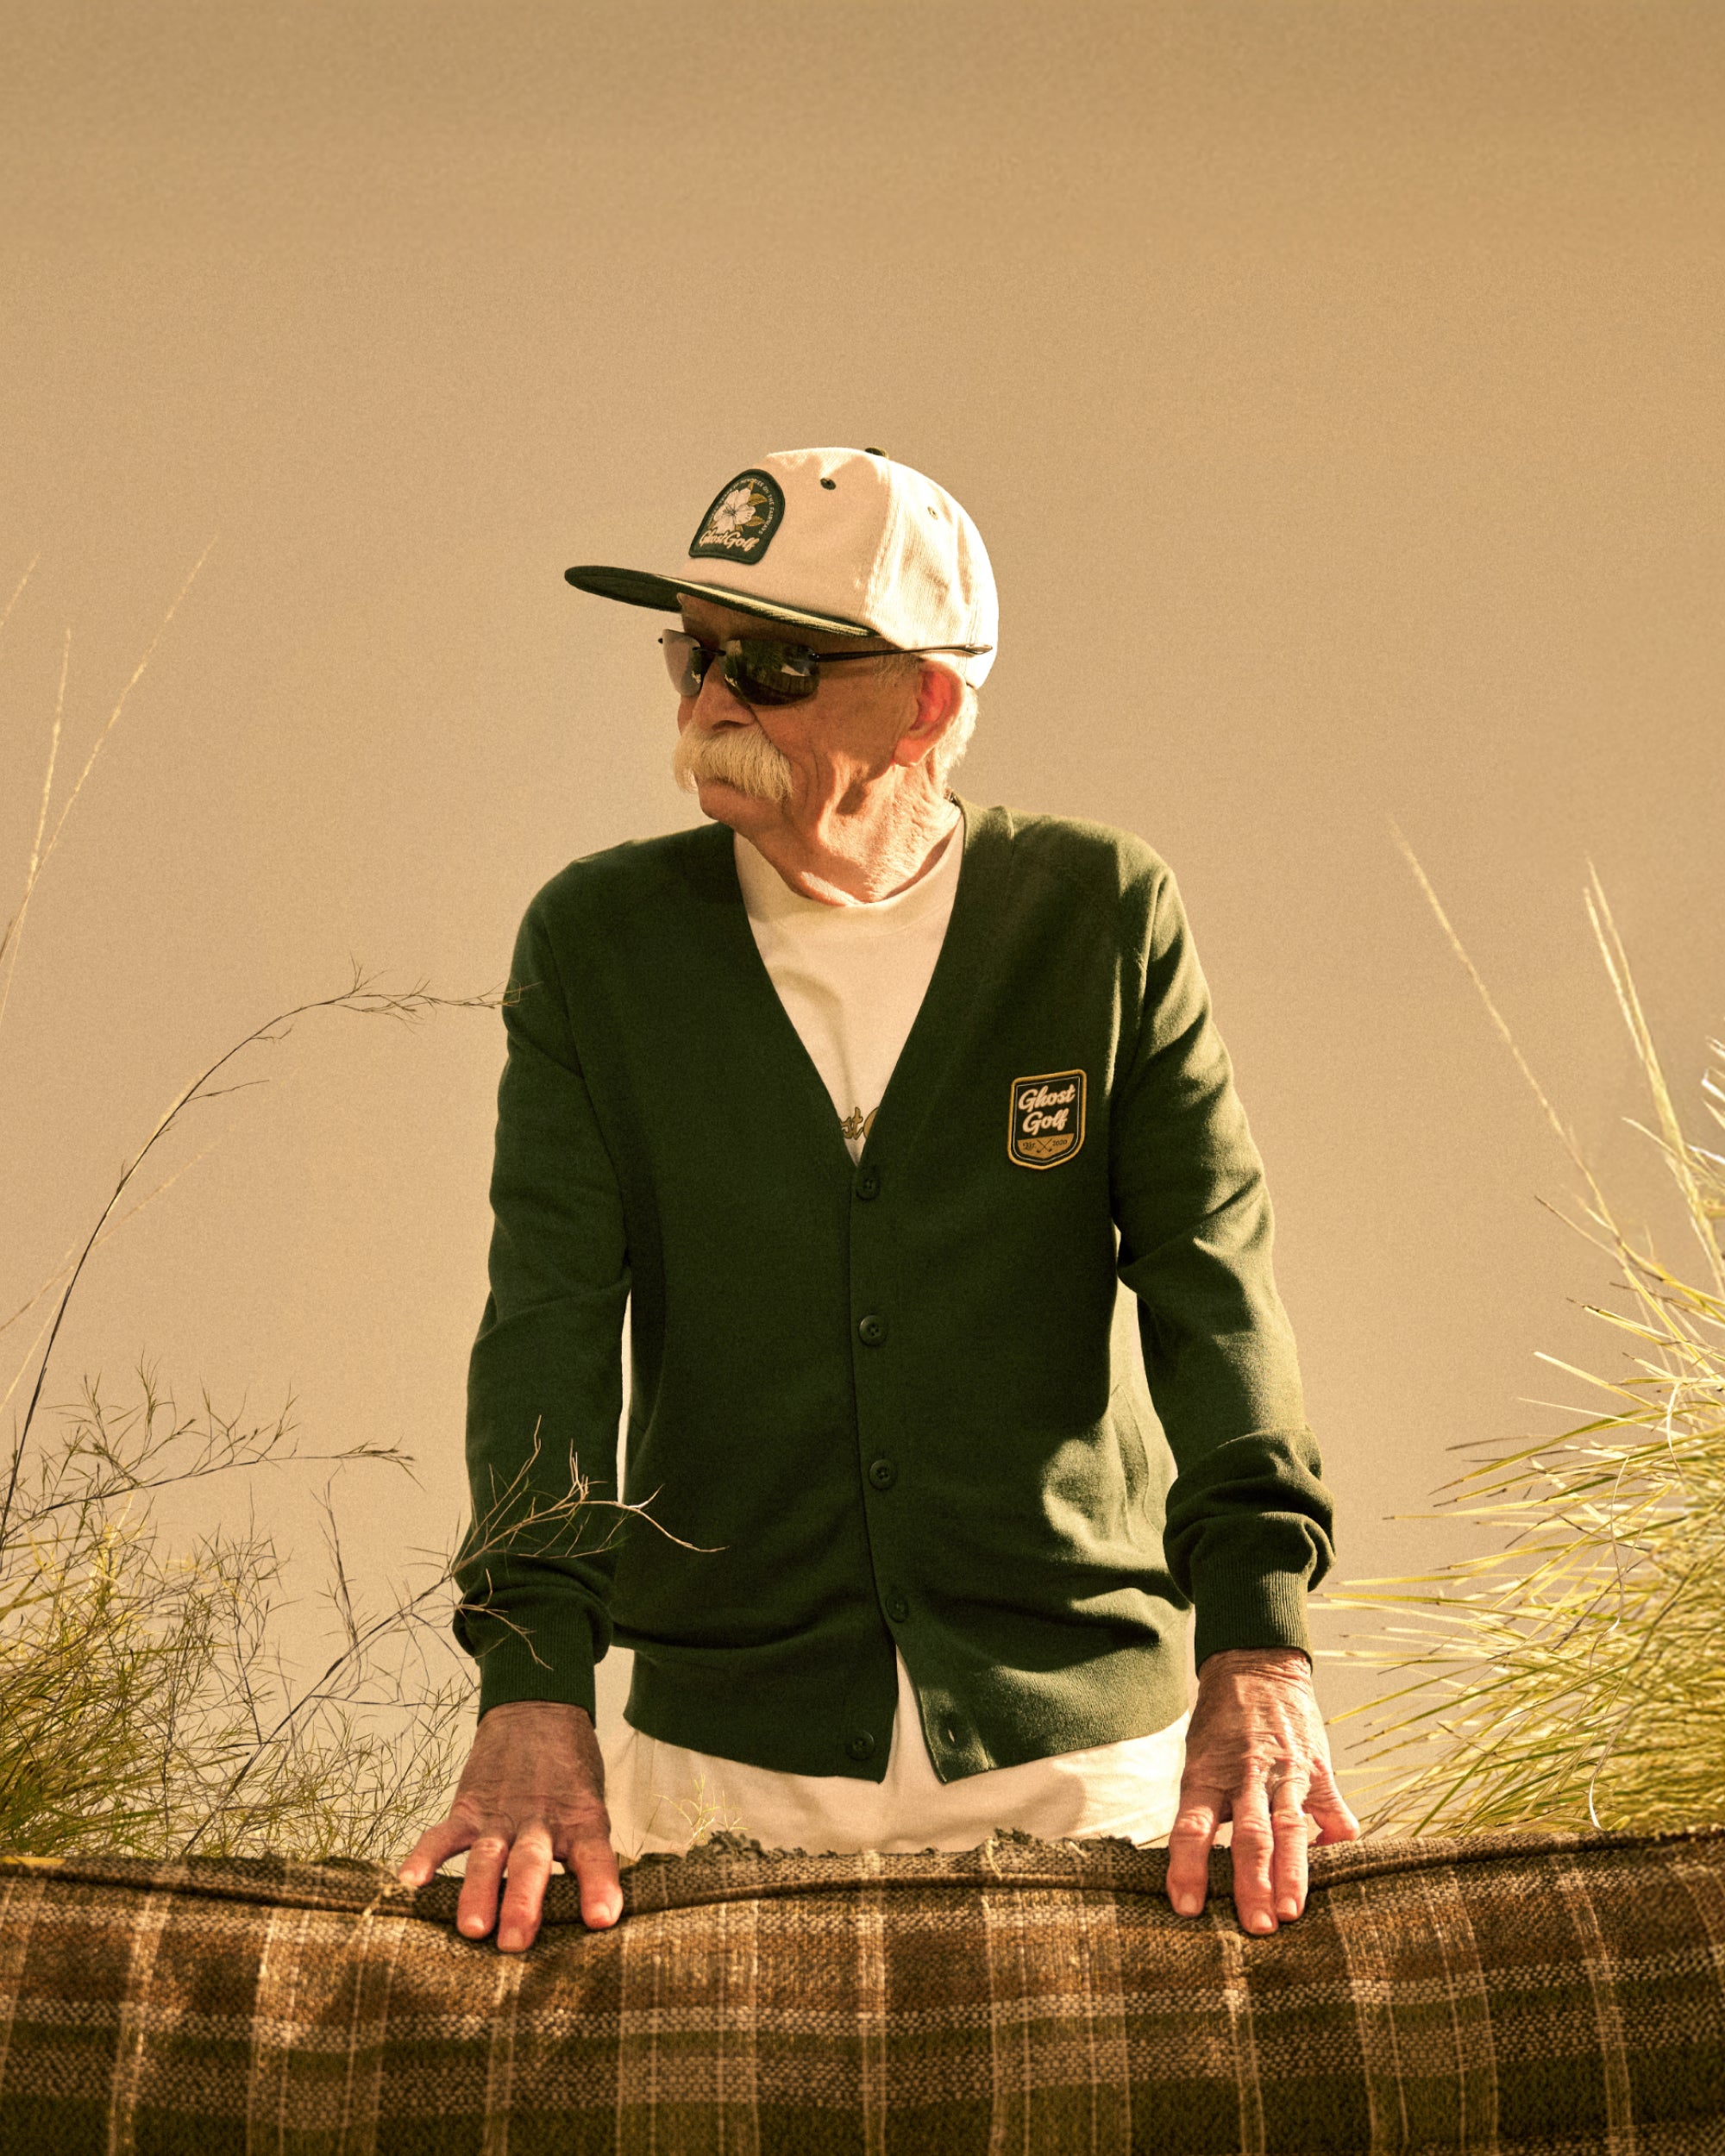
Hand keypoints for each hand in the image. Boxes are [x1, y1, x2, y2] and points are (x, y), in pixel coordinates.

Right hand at [397, 1700, 621, 1951]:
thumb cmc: (571, 1771)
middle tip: (515, 1942)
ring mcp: (500, 1815)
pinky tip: (411, 1882)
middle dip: (523, 1903)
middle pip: (531, 1862)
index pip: (594, 1855)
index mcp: (580, 1820)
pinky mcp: (468, 1807)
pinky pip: (443, 1834)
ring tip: (472, 1928)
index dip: (598, 1885)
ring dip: (479, 1892)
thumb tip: (597, 1919)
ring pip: (488, 1855)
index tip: (602, 1919)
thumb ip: (587, 1852)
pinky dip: (426, 1857)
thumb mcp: (591, 1804)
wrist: (540, 1707)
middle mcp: (539, 1821)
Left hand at [1165, 1646, 1358, 1934]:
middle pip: (1249, 1836)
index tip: (1187, 1909)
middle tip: (1258, 1927)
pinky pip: (1334, 1813)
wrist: (1255, 1663)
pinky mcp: (1319, 1770)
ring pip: (1291, 1828)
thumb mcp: (1198, 1756)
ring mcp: (1287, 1772)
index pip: (1192, 1827)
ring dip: (1293, 1873)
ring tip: (1294, 1912)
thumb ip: (1204, 1808)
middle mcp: (1246, 1775)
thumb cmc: (1220, 1722)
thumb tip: (1196, 1870)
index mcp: (1207, 1772)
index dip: (1188, 1868)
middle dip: (1253, 1884)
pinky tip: (1340, 1869)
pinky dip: (1338, 1844)